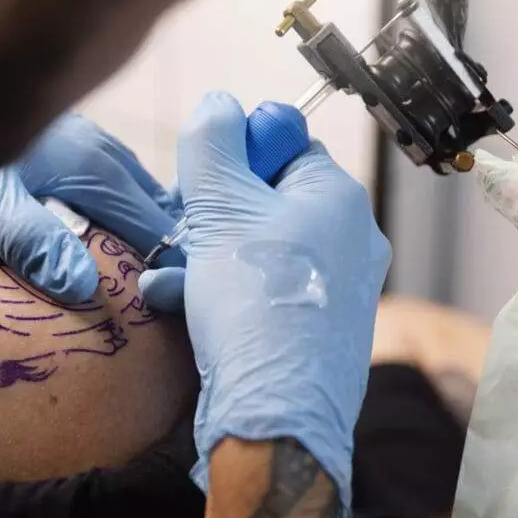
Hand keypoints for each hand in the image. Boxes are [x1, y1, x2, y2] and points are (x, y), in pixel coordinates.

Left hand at [0, 113, 183, 303]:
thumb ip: (34, 243)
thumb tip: (86, 287)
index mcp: (92, 166)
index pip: (151, 222)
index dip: (170, 261)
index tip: (184, 299)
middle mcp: (98, 145)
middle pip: (150, 202)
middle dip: (164, 243)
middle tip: (175, 290)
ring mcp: (83, 135)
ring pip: (133, 186)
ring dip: (143, 222)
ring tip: (151, 265)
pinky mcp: (65, 135)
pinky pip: (112, 175)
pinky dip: (122, 204)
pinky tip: (110, 224)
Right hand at [139, 92, 390, 514]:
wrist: (277, 415)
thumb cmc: (256, 304)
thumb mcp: (220, 206)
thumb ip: (213, 142)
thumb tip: (218, 103)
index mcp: (337, 196)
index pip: (285, 143)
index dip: (235, 155)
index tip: (200, 182)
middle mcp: (348, 239)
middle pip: (266, 198)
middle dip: (211, 211)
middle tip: (178, 229)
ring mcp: (335, 289)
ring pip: (258, 249)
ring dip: (205, 253)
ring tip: (169, 275)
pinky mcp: (315, 331)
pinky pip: (263, 291)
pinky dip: (222, 291)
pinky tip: (179, 303)